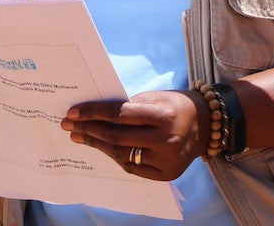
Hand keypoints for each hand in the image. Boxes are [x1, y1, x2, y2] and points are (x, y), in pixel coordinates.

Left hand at [61, 90, 208, 180]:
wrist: (205, 125)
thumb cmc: (174, 105)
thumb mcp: (153, 97)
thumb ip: (127, 107)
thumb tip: (92, 114)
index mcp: (163, 116)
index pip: (118, 115)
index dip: (92, 113)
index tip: (73, 112)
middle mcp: (166, 141)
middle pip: (116, 137)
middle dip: (88, 129)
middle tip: (68, 124)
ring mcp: (166, 161)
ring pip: (121, 154)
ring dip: (97, 144)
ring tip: (79, 136)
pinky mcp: (166, 175)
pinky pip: (133, 167)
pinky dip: (115, 156)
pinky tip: (101, 147)